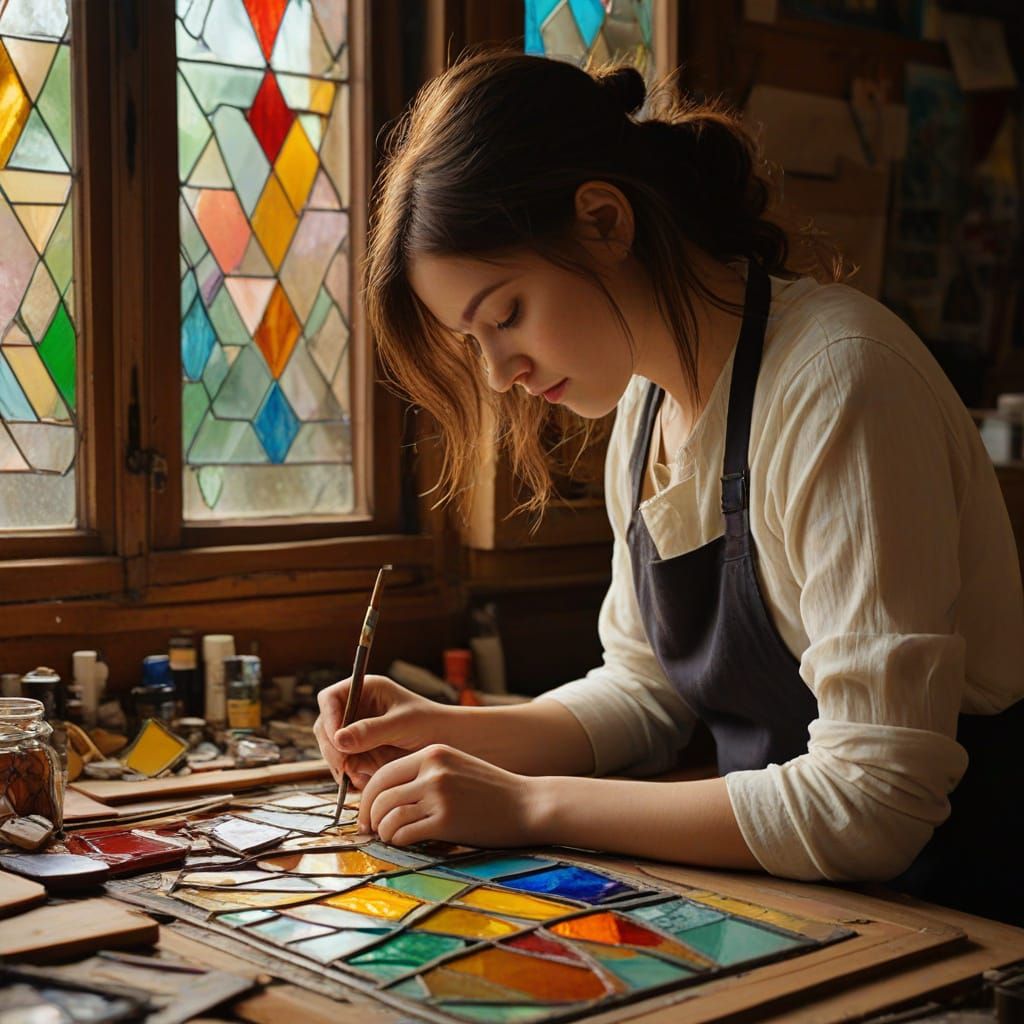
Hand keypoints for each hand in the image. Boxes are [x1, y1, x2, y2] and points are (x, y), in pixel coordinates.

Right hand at [313, 674, 455, 788]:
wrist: (450, 743)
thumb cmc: (431, 724)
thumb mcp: (402, 724)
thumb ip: (371, 731)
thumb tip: (338, 739)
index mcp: (365, 690)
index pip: (330, 698)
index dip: (329, 718)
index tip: (337, 741)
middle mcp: (356, 709)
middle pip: (325, 727)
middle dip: (333, 749)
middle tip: (345, 768)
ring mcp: (356, 732)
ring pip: (332, 750)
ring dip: (342, 766)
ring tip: (364, 776)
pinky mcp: (360, 753)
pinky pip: (345, 766)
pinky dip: (352, 776)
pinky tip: (368, 781)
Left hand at [358, 744, 538, 846]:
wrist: (529, 805)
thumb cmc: (491, 792)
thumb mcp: (456, 768)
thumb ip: (424, 775)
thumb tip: (386, 797)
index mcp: (432, 753)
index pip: (382, 774)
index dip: (367, 797)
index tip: (367, 814)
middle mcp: (432, 770)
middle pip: (379, 795)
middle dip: (369, 817)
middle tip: (371, 832)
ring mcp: (439, 794)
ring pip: (388, 816)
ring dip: (384, 832)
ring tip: (391, 839)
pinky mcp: (446, 821)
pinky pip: (404, 833)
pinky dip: (399, 841)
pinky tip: (406, 843)